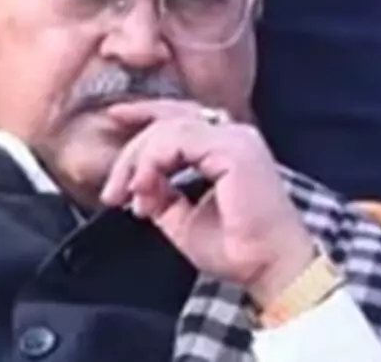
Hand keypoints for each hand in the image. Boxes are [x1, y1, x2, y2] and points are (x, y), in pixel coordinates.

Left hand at [99, 99, 316, 305]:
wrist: (269, 269)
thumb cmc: (238, 250)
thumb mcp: (183, 219)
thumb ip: (160, 195)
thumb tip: (136, 185)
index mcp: (227, 146)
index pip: (180, 117)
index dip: (145, 112)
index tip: (113, 117)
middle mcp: (234, 135)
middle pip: (167, 121)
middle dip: (132, 153)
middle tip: (112, 191)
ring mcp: (235, 138)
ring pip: (167, 129)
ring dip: (138, 162)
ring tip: (129, 196)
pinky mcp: (232, 148)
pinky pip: (175, 141)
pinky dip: (151, 162)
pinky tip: (144, 188)